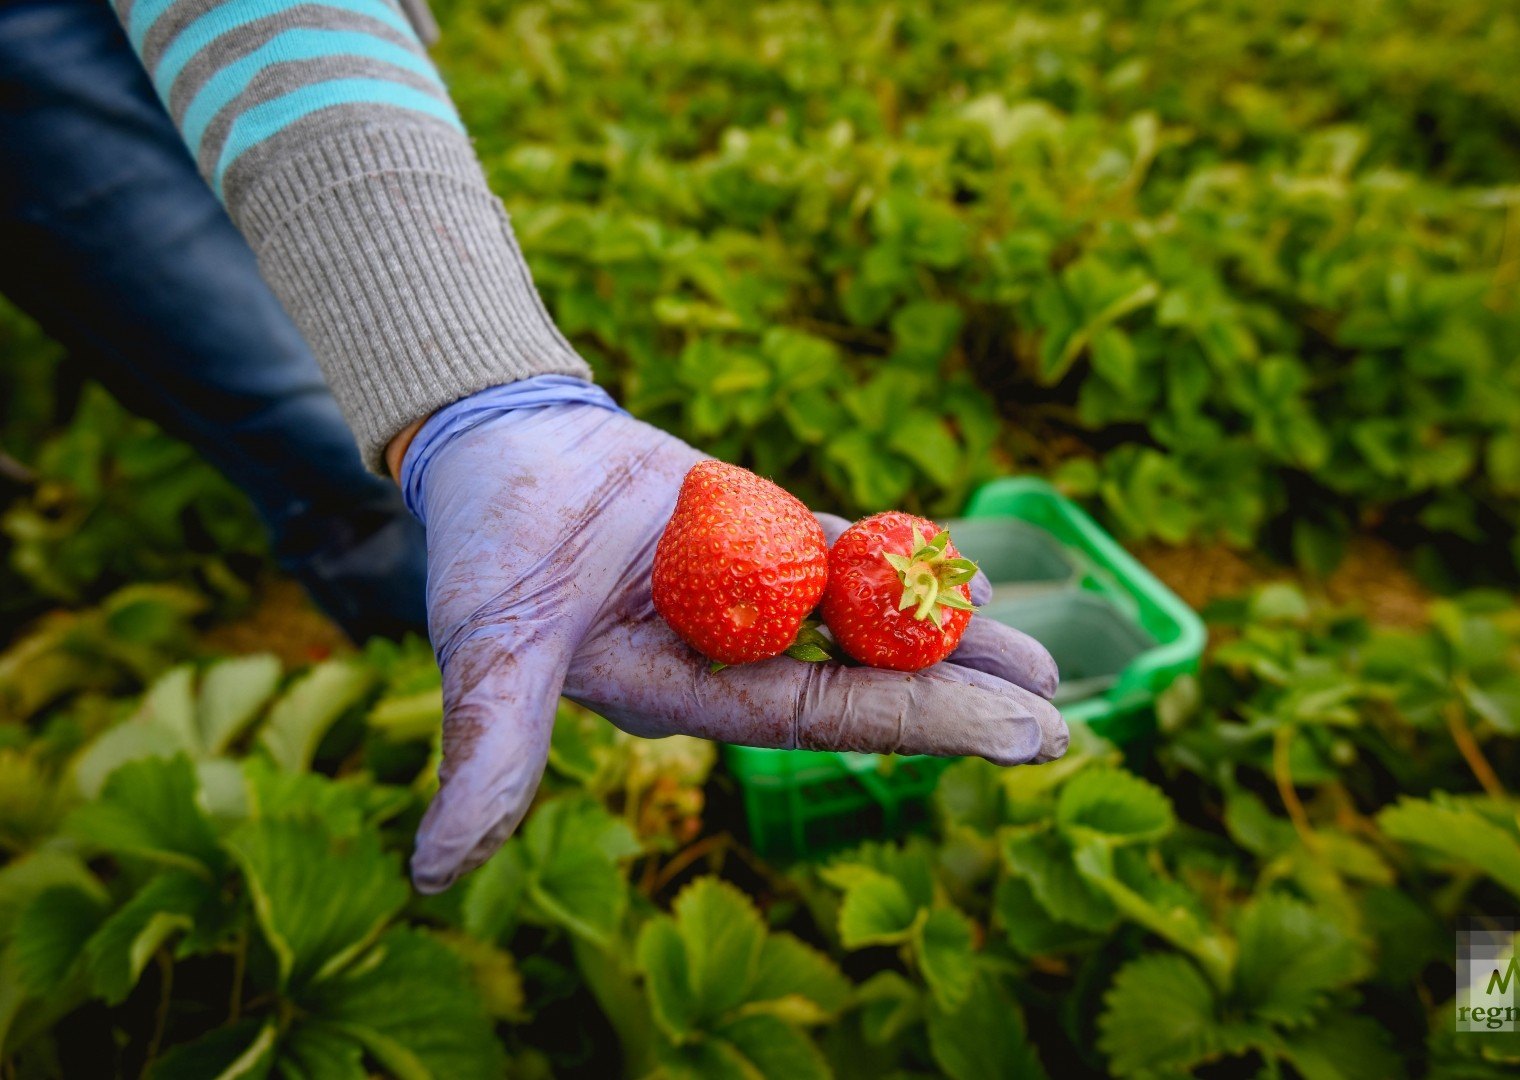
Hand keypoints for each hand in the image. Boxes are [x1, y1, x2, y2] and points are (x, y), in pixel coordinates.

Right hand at [398, 377, 1066, 891]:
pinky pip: (846, 553)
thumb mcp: (488, 653)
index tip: (1020, 739)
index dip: (920, 725)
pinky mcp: (762, 534)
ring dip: (952, 639)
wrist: (498, 443)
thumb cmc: (484, 549)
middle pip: (864, 682)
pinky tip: (974, 578)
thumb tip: (429, 875)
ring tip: (1044, 664)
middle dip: (959, 701)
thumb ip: (487, 751)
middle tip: (1058, 727)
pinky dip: (907, 564)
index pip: (820, 719)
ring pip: (868, 622)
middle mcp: (734, 659)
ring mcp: (756, 596)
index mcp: (688, 696)